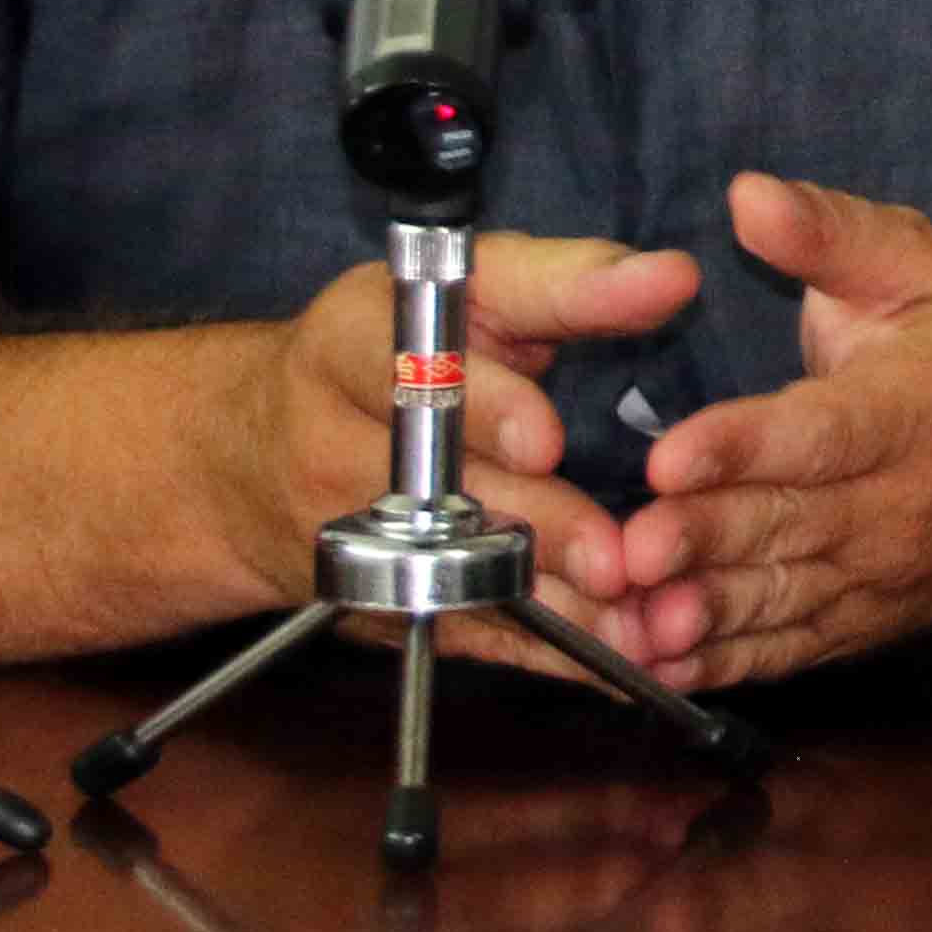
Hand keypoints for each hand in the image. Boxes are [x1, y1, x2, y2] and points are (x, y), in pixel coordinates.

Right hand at [215, 234, 691, 673]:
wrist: (258, 455)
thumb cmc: (399, 350)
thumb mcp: (471, 291)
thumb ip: (571, 283)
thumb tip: (673, 275)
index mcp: (351, 344)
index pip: (414, 370)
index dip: (484, 407)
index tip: (546, 438)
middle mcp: (334, 444)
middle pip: (440, 493)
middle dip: (535, 525)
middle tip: (615, 557)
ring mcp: (346, 535)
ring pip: (452, 574)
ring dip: (548, 603)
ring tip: (632, 616)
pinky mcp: (375, 599)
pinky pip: (462, 631)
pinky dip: (541, 650)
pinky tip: (614, 655)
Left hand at [611, 176, 931, 692]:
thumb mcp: (913, 271)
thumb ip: (829, 233)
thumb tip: (747, 195)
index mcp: (912, 408)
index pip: (825, 430)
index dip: (747, 444)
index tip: (672, 451)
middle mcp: (899, 502)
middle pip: (792, 523)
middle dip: (707, 536)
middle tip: (631, 546)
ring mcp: (875, 575)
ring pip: (782, 597)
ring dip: (704, 613)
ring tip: (635, 618)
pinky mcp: (851, 626)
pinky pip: (783, 651)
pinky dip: (719, 664)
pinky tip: (656, 665)